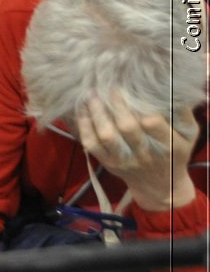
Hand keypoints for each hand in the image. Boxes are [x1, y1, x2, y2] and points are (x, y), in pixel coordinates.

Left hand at [76, 91, 198, 212]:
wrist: (160, 185)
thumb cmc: (175, 152)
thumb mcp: (188, 135)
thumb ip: (183, 113)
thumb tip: (170, 87)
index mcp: (170, 146)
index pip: (153, 124)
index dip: (141, 105)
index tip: (132, 89)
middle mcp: (146, 155)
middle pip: (127, 127)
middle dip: (116, 105)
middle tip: (110, 87)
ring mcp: (125, 160)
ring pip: (106, 136)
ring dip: (97, 112)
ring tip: (92, 94)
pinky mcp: (108, 163)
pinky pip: (91, 144)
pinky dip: (84, 124)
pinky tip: (82, 108)